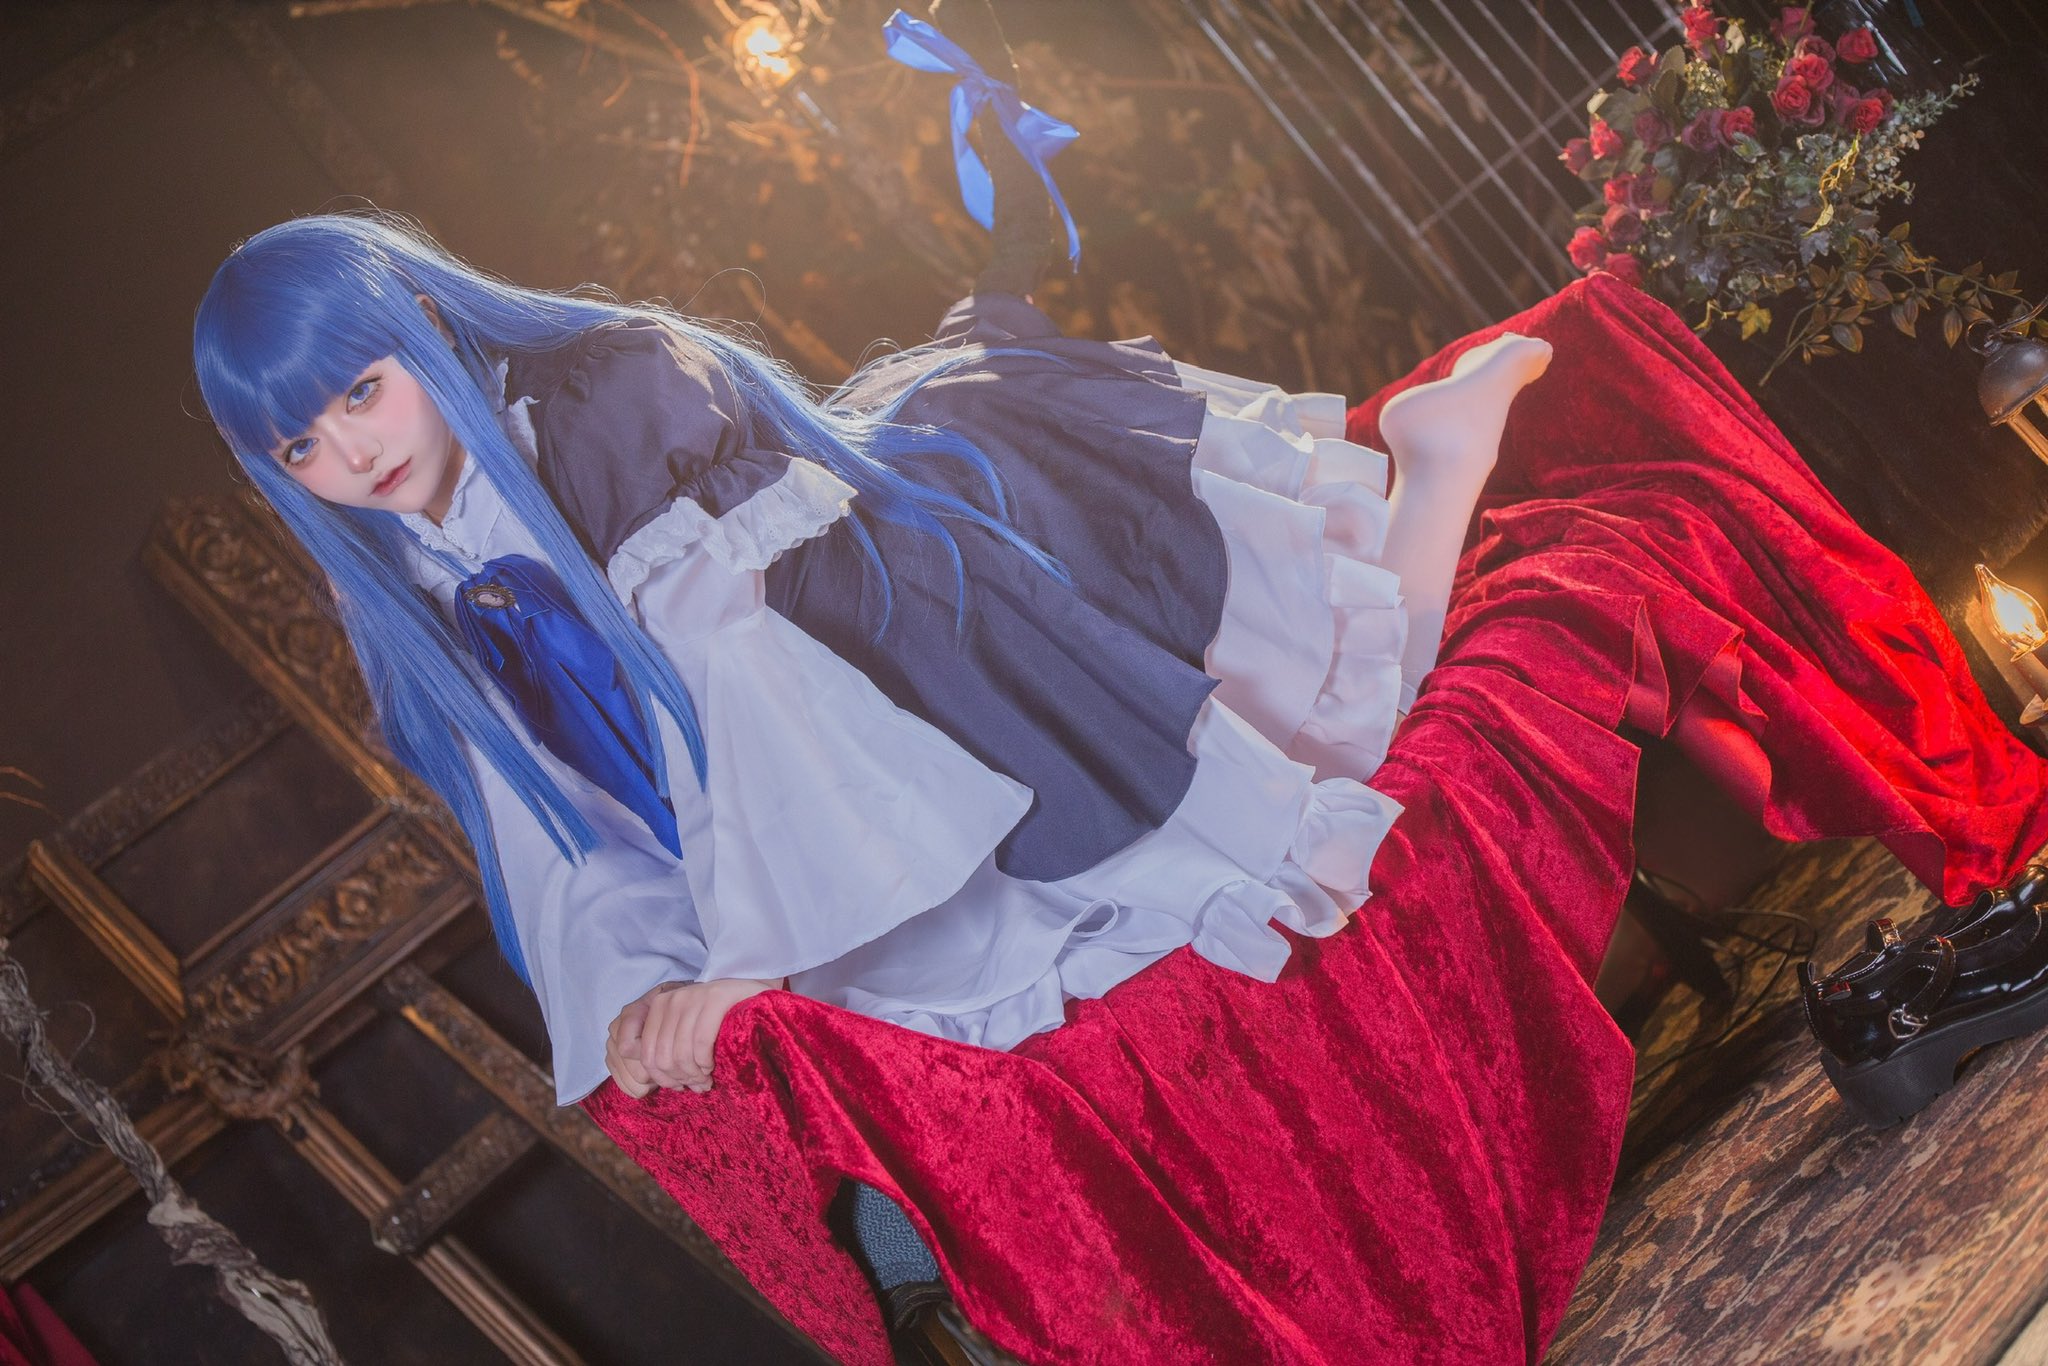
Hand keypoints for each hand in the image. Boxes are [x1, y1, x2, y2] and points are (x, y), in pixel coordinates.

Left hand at [607, 977, 781, 1094]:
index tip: (679, 1085)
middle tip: (697, 1085)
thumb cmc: (717, 1019)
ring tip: (706, 1079)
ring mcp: (694, 997)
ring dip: (694, 1075)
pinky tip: (712, 1065)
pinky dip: (705, 1062)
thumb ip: (665, 1047)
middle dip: (680, 1078)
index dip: (661, 1078)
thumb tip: (647, 1080)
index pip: (646, 1054)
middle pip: (662, 1057)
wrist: (754, 994)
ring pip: (681, 1053)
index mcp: (658, 1006)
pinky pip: (701, 1043)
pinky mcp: (716, 999)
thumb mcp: (685, 1028)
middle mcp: (672, 999)